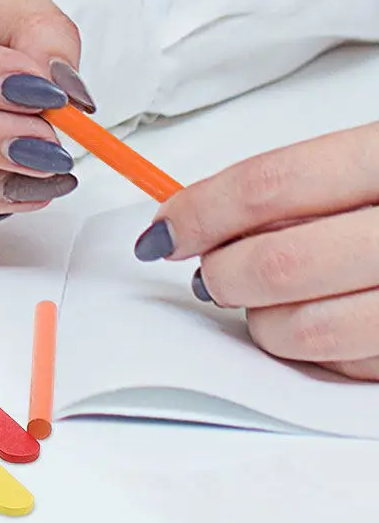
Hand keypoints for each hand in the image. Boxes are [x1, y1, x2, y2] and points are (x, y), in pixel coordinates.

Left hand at [133, 123, 378, 379]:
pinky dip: (319, 356)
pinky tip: (320, 328)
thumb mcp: (373, 156)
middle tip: (208, 272)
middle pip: (281, 262)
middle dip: (223, 274)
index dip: (200, 211)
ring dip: (264, 325)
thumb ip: (298, 187)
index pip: (271, 185)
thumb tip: (196, 216)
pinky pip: (358, 366)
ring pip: (312, 329)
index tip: (164, 230)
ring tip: (261, 305)